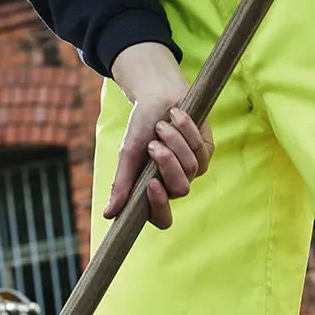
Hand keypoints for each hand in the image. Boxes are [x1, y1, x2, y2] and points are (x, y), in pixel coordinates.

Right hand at [106, 42, 213, 229]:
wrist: (157, 96)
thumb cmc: (140, 127)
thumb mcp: (128, 154)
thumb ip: (122, 184)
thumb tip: (108, 214)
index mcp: (155, 191)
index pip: (162, 219)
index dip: (159, 205)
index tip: (151, 183)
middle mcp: (175, 184)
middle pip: (180, 189)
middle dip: (166, 163)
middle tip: (153, 143)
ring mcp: (194, 169)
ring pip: (191, 167)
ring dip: (173, 141)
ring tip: (161, 125)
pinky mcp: (206, 151)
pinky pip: (199, 148)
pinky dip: (185, 129)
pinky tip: (175, 116)